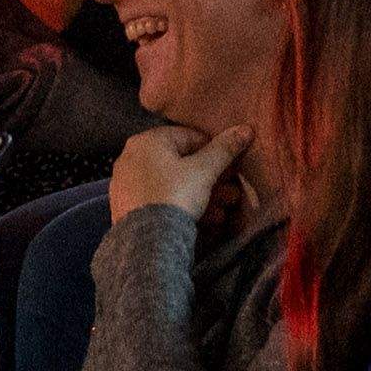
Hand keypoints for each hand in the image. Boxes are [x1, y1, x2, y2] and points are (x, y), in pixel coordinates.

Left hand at [108, 121, 249, 222]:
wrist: (147, 241)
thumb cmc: (176, 195)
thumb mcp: (204, 171)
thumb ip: (224, 149)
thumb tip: (245, 129)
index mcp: (147, 140)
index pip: (189, 137)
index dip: (214, 152)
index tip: (230, 169)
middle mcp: (131, 156)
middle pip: (180, 163)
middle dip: (209, 179)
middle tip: (230, 193)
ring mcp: (126, 183)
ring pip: (171, 184)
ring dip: (200, 195)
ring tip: (221, 211)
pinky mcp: (125, 206)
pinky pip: (159, 199)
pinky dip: (180, 205)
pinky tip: (202, 220)